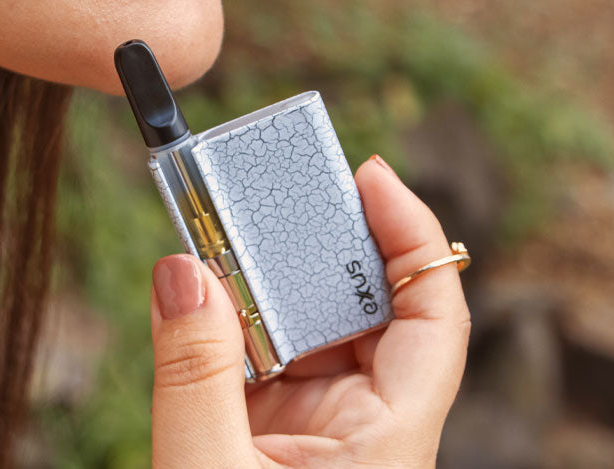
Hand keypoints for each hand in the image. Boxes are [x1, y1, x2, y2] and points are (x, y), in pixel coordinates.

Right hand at [149, 155, 470, 467]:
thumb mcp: (208, 468)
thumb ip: (195, 373)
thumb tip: (181, 271)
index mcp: (387, 437)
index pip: (433, 316)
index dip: (412, 234)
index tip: (369, 174)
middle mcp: (368, 425)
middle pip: (368, 308)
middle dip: (322, 245)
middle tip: (279, 190)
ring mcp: (325, 430)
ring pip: (311, 330)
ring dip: (267, 285)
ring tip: (223, 236)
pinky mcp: (283, 435)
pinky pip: (268, 358)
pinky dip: (234, 322)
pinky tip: (204, 296)